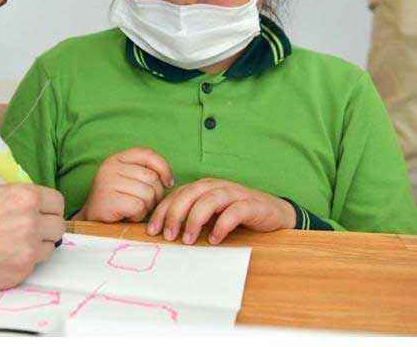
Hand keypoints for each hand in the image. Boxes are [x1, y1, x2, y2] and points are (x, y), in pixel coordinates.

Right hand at [0, 180, 65, 294]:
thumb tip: (9, 179)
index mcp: (23, 197)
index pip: (56, 201)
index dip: (47, 204)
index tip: (38, 208)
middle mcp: (30, 225)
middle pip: (58, 226)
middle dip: (46, 224)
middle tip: (28, 225)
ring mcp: (25, 253)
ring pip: (49, 248)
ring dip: (38, 243)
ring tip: (15, 241)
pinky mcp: (17, 275)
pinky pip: (32, 266)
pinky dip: (22, 261)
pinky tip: (2, 255)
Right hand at [75, 147, 172, 222]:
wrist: (92, 221)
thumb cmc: (117, 201)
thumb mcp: (129, 181)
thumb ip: (145, 173)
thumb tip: (169, 181)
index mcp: (116, 158)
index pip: (147, 154)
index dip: (163, 168)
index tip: (168, 183)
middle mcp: (110, 166)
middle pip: (152, 178)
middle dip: (155, 195)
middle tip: (142, 204)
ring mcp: (108, 182)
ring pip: (148, 193)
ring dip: (146, 207)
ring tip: (132, 210)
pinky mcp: (108, 199)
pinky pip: (139, 206)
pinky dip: (137, 215)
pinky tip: (127, 216)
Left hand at [146, 178, 295, 244]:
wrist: (274, 212)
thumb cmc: (236, 214)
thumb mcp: (210, 214)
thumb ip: (191, 217)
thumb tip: (164, 231)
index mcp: (203, 187)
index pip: (177, 195)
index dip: (162, 211)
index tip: (152, 230)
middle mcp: (216, 186)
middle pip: (189, 194)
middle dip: (175, 214)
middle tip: (168, 236)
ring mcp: (235, 194)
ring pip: (209, 200)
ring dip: (196, 220)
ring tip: (189, 240)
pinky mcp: (252, 205)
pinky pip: (235, 212)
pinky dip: (222, 225)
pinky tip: (215, 239)